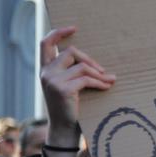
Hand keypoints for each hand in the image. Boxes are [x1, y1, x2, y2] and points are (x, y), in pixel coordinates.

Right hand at [39, 27, 114, 146]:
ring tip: (110, 80)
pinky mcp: (62, 89)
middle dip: (91, 60)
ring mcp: (52, 80)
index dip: (58, 33)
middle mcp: (46, 72)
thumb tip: (94, 61)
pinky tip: (107, 86)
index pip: (46, 44)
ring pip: (82, 66)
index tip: (74, 28)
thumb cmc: (70, 106)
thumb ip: (72, 71)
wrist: (64, 129)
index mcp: (45, 69)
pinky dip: (100, 82)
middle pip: (71, 51)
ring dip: (99, 73)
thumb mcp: (68, 85)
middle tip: (103, 71)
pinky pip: (87, 79)